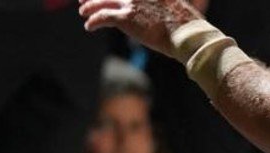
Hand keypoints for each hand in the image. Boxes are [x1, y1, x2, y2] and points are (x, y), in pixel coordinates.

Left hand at [78, 0, 202, 57]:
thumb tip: (159, 10)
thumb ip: (162, 4)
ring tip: (83, 13)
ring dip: (90, 7)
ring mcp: (130, 2)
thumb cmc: (186, 24)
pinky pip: (102, 17)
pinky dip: (93, 21)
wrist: (186, 33)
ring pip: (102, 1)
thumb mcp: (174, 6)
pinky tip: (89, 26)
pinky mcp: (126, 17)